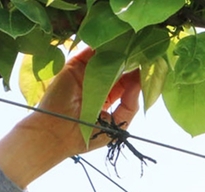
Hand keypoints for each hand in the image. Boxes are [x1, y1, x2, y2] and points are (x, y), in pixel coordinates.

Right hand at [0, 48, 141, 187]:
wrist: (56, 133)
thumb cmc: (86, 135)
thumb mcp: (116, 124)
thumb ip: (130, 105)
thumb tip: (140, 83)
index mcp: (107, 99)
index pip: (126, 83)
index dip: (136, 76)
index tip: (148, 68)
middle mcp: (97, 85)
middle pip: (118, 68)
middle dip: (130, 62)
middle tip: (142, 53)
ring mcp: (86, 74)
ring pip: (105, 58)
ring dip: (118, 52)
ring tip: (131, 46)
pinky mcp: (75, 66)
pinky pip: (90, 51)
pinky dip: (101, 46)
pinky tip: (115, 43)